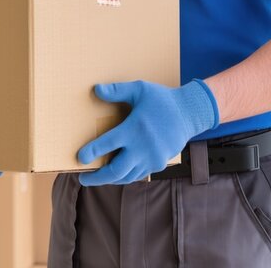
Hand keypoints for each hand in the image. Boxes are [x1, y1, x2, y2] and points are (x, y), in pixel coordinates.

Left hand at [77, 79, 218, 185]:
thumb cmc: (162, 99)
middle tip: (83, 179)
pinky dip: (125, 177)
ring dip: (110, 179)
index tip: (79, 158)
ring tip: (96, 178)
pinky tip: (116, 174)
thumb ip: (117, 90)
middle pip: (116, 170)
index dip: (92, 152)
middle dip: (97, 177)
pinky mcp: (159, 164)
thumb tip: (96, 89)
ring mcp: (152, 158)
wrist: (191, 113)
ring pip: (127, 177)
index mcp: (134, 128)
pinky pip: (138, 175)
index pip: (108, 144)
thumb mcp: (140, 89)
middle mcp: (142, 147)